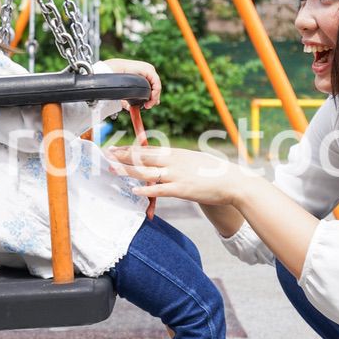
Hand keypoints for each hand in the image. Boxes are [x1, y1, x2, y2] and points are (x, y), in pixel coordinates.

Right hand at [103, 59, 161, 109]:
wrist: (114, 71)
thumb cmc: (118, 79)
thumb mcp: (127, 92)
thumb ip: (131, 99)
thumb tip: (133, 107)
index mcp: (144, 75)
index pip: (153, 87)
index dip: (153, 97)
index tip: (149, 105)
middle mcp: (148, 72)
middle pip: (155, 87)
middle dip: (154, 98)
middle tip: (148, 106)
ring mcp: (150, 70)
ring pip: (157, 86)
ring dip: (154, 97)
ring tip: (149, 104)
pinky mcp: (150, 70)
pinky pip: (156, 83)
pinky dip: (155, 92)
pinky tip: (151, 98)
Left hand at [105, 145, 250, 205]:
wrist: (232, 181)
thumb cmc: (214, 172)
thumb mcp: (193, 159)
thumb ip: (177, 160)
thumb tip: (165, 161)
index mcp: (175, 153)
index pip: (147, 149)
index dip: (129, 149)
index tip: (115, 148)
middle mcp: (173, 161)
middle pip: (143, 157)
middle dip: (123, 156)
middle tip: (106, 155)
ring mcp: (176, 175)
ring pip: (147, 172)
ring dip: (128, 171)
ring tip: (113, 170)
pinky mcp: (181, 190)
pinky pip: (160, 190)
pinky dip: (146, 189)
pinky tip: (134, 190)